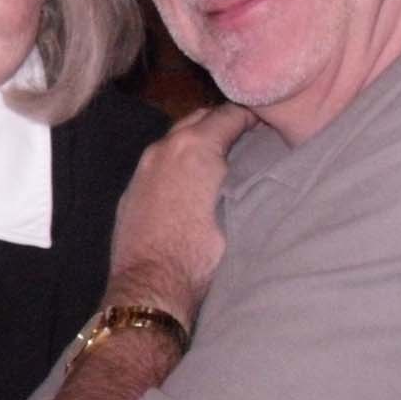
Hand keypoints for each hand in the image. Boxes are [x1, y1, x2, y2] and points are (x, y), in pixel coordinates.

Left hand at [106, 104, 256, 324]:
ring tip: (220, 159)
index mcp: (195, 145)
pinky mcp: (131, 189)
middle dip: (223, 122)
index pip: (229, 113)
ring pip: (176, 139)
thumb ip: (246, 176)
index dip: (252, 115)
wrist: (152, 286)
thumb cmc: (202, 252)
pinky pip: (159, 163)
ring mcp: (143, 167)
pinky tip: (189, 183)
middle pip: (199, 118)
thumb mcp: (239, 210)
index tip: (269, 122)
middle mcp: (165, 147)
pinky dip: (177, 163)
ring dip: (198, 142)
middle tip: (247, 136)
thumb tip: (259, 165)